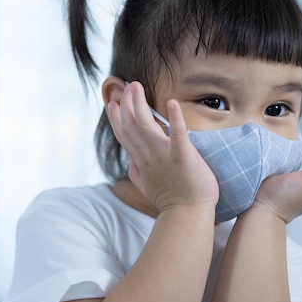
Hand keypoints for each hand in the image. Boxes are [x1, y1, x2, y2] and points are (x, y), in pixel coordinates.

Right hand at [106, 81, 218, 211]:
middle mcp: (149, 156)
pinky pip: (178, 134)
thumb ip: (136, 173)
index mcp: (141, 162)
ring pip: (146, 125)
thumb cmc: (171, 202)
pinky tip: (171, 102)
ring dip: (140, 104)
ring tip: (137, 87)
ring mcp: (164, 156)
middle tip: (129, 85)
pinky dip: (174, 118)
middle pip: (132, 125)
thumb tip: (130, 161)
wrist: (188, 216)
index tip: (113, 104)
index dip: (117, 119)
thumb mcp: (146, 188)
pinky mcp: (183, 156)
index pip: (124, 136)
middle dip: (128, 104)